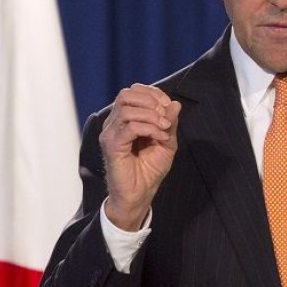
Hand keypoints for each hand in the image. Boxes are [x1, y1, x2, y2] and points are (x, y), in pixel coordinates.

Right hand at [99, 83, 181, 230]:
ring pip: (128, 109)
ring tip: (164, 129)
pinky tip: (160, 138)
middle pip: (126, 94)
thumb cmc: (150, 170)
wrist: (140, 194)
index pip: (134, 91)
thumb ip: (169, 122)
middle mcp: (114, 123)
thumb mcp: (166, 142)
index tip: (169, 107)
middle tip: (166, 118)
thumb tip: (175, 103)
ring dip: (152, 116)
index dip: (154, 94)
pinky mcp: (112, 146)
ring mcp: (110, 133)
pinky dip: (149, 129)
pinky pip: (130, 127)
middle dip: (151, 101)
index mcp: (125, 118)